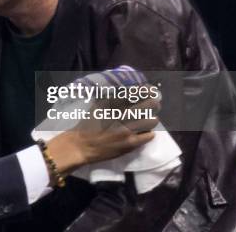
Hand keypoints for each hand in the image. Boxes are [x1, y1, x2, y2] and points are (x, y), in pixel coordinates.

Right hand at [45, 93, 159, 181]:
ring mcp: (128, 130)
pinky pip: (149, 135)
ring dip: (151, 119)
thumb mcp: (97, 106)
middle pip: (149, 104)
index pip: (137, 92)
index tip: (150, 90)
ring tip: (147, 120)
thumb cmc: (88, 124)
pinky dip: (148, 133)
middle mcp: (122, 115)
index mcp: (113, 103)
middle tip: (154, 105)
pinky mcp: (130, 144)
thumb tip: (128, 91)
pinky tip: (143, 132)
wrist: (82, 145)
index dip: (147, 90)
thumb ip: (112, 98)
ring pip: (151, 120)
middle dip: (154, 103)